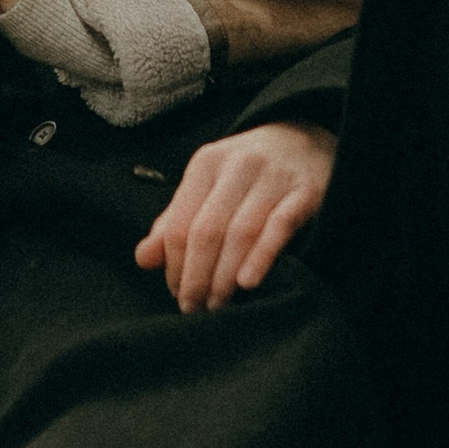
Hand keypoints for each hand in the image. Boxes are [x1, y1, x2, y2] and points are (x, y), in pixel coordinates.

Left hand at [136, 122, 334, 311]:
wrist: (305, 140)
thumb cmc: (248, 173)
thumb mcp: (208, 186)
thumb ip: (176, 221)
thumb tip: (143, 259)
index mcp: (207, 164)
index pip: (179, 223)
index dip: (173, 265)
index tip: (176, 292)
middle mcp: (238, 165)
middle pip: (206, 231)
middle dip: (196, 276)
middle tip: (194, 307)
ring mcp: (274, 177)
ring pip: (240, 232)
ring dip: (224, 276)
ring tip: (217, 304)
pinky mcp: (305, 191)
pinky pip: (280, 227)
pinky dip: (261, 257)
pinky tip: (247, 283)